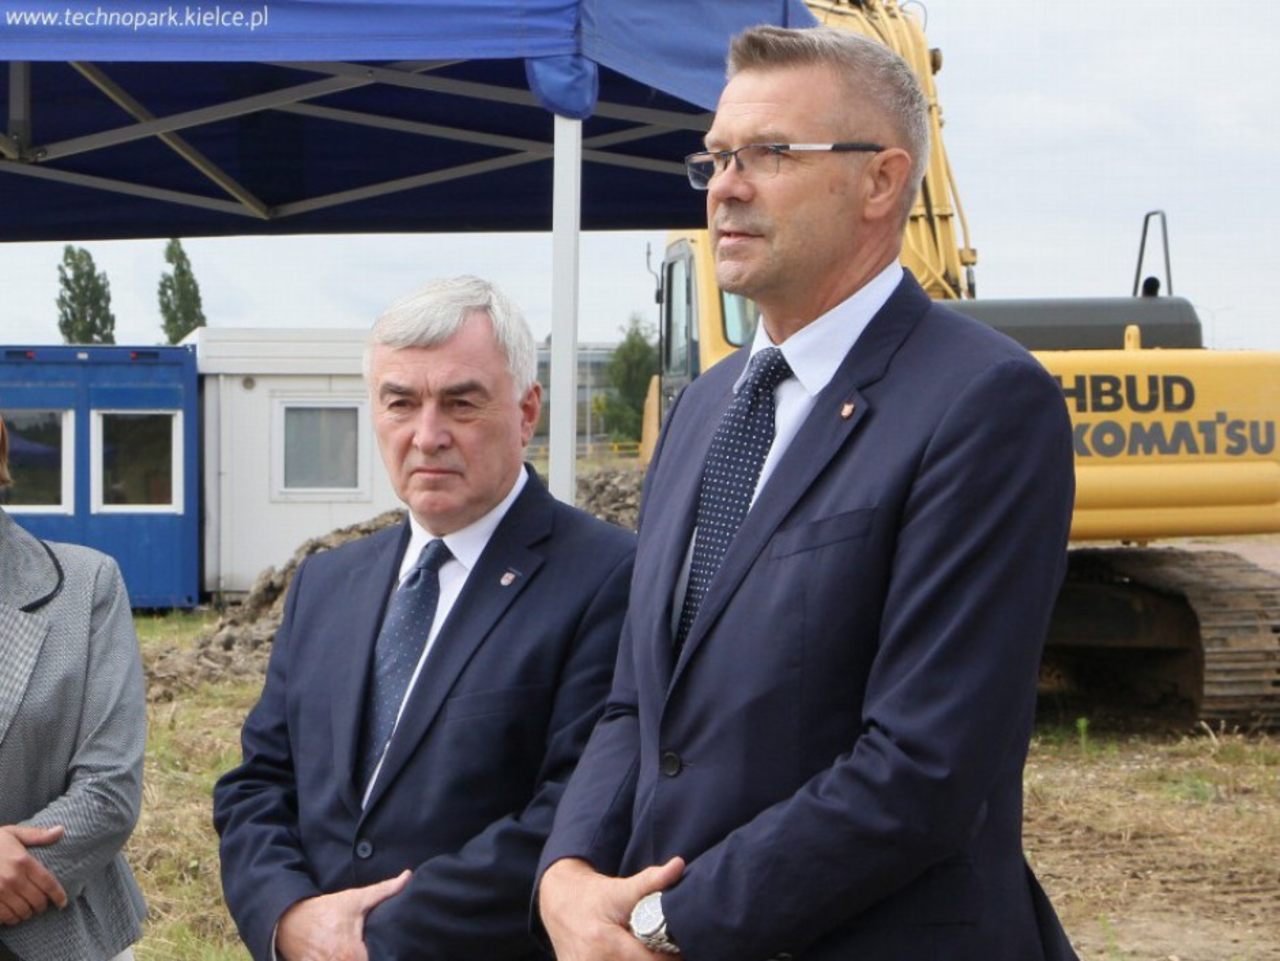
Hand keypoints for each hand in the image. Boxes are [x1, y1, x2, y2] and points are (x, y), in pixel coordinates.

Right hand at [0, 825, 67, 925]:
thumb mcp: (13, 833)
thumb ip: (37, 835)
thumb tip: (61, 831)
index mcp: (23, 861)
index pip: (47, 883)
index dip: (58, 895)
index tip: (62, 902)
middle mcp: (13, 878)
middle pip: (36, 900)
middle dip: (42, 906)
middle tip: (42, 905)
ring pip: (21, 911)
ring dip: (27, 913)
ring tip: (27, 910)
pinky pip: (4, 917)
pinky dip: (11, 918)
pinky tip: (12, 915)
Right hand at [276, 870, 410, 960]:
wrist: (290, 917)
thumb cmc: (327, 909)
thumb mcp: (356, 899)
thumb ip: (385, 890)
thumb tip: (408, 875)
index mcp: (351, 954)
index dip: (382, 959)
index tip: (385, 954)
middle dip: (369, 959)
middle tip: (372, 952)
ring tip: (354, 954)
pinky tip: (339, 957)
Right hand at [539, 856, 685, 960]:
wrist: (559, 901)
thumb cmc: (594, 896)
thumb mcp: (622, 889)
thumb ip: (652, 880)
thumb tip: (679, 864)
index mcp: (605, 943)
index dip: (670, 958)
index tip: (679, 950)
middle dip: (653, 960)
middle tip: (662, 948)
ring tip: (644, 950)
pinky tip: (625, 955)